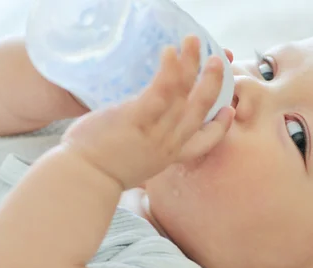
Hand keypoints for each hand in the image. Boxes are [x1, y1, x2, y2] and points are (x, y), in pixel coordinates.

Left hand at [61, 36, 234, 189]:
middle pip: (199, 110)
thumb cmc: (100, 171)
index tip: (230, 111)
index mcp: (168, 155)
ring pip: (183, 95)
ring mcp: (155, 132)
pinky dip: (169, 71)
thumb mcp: (134, 164)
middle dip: (213, 84)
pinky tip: (170, 52)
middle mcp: (168, 144)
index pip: (205, 142)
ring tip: (194, 42)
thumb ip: (145, 147)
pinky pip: (160, 92)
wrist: (82, 179)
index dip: (221, 126)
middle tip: (219, 61)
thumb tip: (143, 133)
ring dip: (192, 65)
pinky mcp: (137, 120)